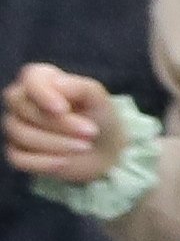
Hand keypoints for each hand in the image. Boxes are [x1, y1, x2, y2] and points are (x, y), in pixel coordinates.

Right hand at [3, 66, 113, 181]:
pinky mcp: (17, 152)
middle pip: (24, 110)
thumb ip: (79, 86)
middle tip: (91, 132)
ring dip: (57, 143)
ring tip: (85, 146)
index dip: (43, 94)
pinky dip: (43, 162)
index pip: (30, 80)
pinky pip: (18, 158)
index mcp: (39, 79)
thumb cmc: (98, 115)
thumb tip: (56, 84)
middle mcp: (21, 100)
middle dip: (60, 124)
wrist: (104, 147)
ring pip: (22, 135)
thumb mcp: (98, 98)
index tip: (62, 109)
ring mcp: (15, 126)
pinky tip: (65, 161)